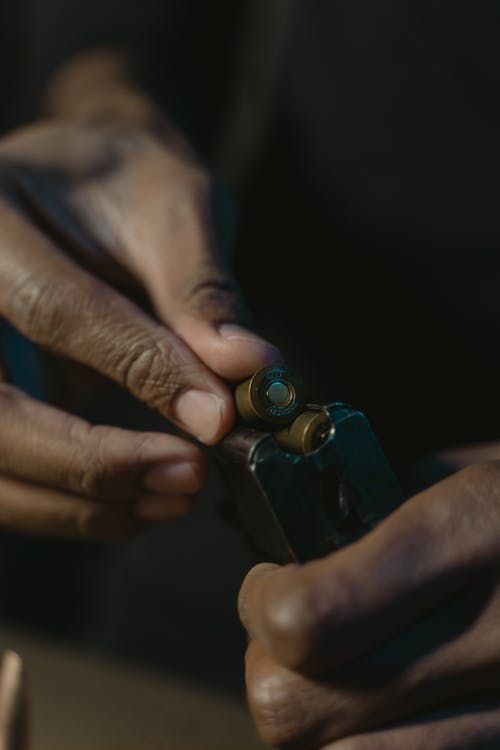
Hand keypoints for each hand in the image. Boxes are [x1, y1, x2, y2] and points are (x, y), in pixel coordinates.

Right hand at [0, 56, 278, 537]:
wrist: (81, 184)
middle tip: (185, 479)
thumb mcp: (170, 205)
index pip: (53, 310)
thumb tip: (249, 372)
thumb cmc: (125, 179)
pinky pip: (7, 474)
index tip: (215, 419)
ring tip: (171, 499)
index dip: (140, 371)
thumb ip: (200, 291)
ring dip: (78, 503)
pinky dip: (66, 507)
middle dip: (89, 463)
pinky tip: (133, 505)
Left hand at [239, 462, 499, 748]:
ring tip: (341, 666)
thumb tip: (303, 530)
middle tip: (292, 627)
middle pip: (297, 710)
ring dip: (316, 713)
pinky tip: (389, 695)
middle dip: (269, 666)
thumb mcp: (470, 469)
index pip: (307, 615)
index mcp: (466, 536)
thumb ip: (383, 497)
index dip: (261, 603)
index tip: (268, 581)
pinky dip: (370, 737)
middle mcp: (489, 636)